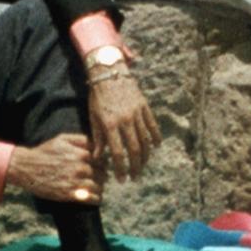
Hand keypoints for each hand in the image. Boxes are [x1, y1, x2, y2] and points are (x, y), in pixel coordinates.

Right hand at [0, 132, 96, 206]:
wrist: (27, 168)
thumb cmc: (45, 152)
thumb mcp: (62, 139)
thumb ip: (81, 139)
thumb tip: (96, 143)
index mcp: (80, 153)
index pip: (102, 158)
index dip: (103, 162)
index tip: (102, 166)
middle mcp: (80, 167)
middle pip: (102, 173)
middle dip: (103, 175)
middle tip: (102, 178)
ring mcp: (75, 182)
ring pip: (98, 186)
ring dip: (100, 188)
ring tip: (99, 189)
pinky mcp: (69, 194)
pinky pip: (91, 198)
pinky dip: (96, 199)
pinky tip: (95, 198)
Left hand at [82, 62, 158, 182]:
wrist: (109, 72)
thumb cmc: (98, 96)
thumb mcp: (93, 117)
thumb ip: (98, 139)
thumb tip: (99, 158)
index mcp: (110, 124)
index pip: (118, 153)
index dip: (120, 169)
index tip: (121, 179)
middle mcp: (125, 120)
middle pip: (134, 150)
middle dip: (135, 167)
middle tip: (134, 176)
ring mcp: (136, 112)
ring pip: (145, 140)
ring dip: (145, 156)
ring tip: (142, 165)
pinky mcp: (144, 106)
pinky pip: (152, 125)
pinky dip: (156, 137)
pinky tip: (156, 147)